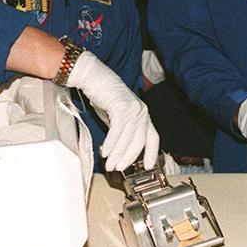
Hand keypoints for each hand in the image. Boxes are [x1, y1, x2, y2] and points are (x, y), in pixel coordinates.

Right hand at [65, 50, 158, 171]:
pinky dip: (111, 143)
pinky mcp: (122, 107)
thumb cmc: (104, 95)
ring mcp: (133, 109)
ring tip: (110, 164)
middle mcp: (142, 112)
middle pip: (139, 141)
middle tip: (118, 169)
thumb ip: (122, 130)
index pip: (152, 137)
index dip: (151, 153)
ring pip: (128, 138)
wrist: (94, 77)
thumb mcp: (116, 116)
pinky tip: (105, 151)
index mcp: (143, 115)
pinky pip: (117, 130)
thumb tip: (119, 150)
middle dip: (128, 158)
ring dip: (117, 154)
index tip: (147, 167)